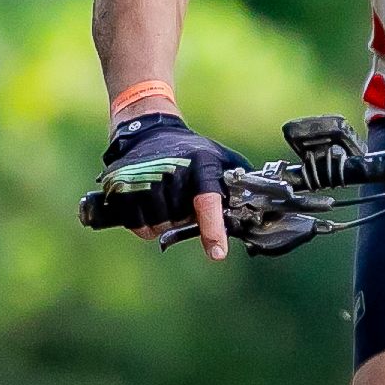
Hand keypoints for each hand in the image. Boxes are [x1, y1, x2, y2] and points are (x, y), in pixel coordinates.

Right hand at [95, 111, 245, 257]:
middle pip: (179, 221)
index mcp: (201, 164)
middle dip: (184, 218)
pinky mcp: (120, 186)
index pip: (207, 201)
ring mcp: (141, 177)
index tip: (217, 253)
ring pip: (157, 226)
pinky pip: (136, 225)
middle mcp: (169, 170)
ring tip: (166, 199)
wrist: (148, 132)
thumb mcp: (223, 160)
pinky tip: (149, 204)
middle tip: (183, 199)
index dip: (212, 229)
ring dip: (164, 222)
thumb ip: (241, 186)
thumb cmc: (193, 153)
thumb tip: (264, 214)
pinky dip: (144, 223)